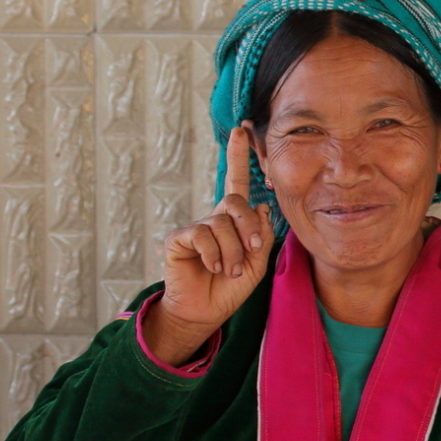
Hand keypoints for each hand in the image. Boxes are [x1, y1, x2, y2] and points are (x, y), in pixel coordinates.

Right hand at [140, 124, 274, 365]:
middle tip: (252, 252)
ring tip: (229, 270)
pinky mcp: (178, 238)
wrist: (207, 310)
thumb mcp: (257, 261)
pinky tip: (212, 267)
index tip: (241, 131)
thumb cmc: (231, 286)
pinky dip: (214, 254)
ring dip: (233, 252)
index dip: (238, 157)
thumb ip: (261, 233)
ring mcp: (195, 227)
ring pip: (222, 222)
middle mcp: (214, 218)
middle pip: (235, 201)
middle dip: (249, 227)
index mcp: (234, 220)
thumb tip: (261, 205)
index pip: (237, 182)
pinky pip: (202, 235)